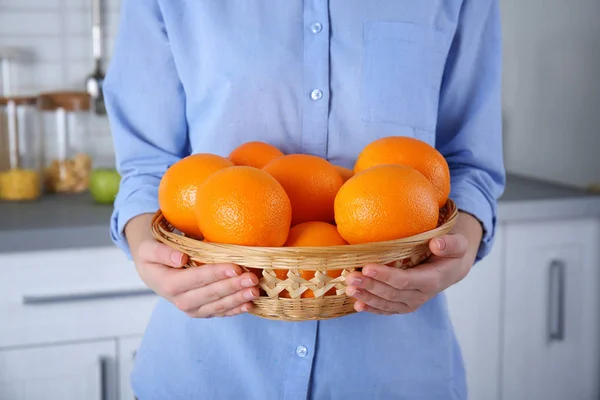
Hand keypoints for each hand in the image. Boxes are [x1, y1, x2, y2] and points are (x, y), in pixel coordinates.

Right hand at [125, 214, 259, 317]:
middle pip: (210, 294)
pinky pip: (220, 312)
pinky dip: (236, 309)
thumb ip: (162, 252)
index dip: (216, 274)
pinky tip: (249, 304)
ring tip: (255, 291)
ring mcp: (193, 309)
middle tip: (252, 278)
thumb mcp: (149, 249)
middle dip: (233, 287)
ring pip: (218, 306)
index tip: (235, 268)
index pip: (196, 279)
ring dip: (238, 299)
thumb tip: (181, 258)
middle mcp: (180, 301)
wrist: (152, 271)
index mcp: (168, 284)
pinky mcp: (203, 311)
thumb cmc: (153, 255)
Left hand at [345, 212, 482, 314]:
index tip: (367, 267)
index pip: (405, 281)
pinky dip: (371, 308)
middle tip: (351, 276)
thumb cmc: (451, 253)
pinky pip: (386, 310)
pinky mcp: (403, 305)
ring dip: (367, 297)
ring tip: (349, 289)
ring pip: (386, 304)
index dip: (385, 276)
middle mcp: (420, 296)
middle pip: (391, 293)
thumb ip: (450, 244)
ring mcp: (411, 303)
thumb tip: (436, 244)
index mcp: (431, 280)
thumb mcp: (458, 244)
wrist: (451, 269)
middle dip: (370, 285)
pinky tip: (357, 305)